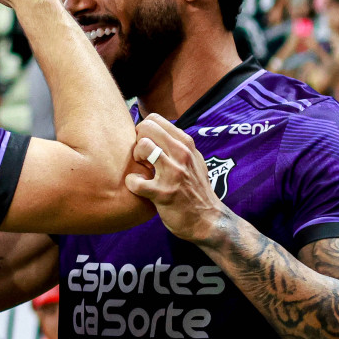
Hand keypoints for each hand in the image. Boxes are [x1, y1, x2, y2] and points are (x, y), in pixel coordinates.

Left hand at [126, 115, 227, 244]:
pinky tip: (139, 187)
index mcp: (186, 144)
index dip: (143, 130)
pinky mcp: (163, 193)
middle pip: (146, 128)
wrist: (207, 219)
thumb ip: (177, 144)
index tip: (146, 144)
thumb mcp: (193, 160)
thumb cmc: (195, 189)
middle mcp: (181, 154)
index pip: (155, 119)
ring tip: (142, 170)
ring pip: (142, 147)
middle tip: (141, 157)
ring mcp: (173, 173)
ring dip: (135, 159)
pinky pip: (134, 180)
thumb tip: (155, 129)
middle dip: (137, 140)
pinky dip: (132, 184)